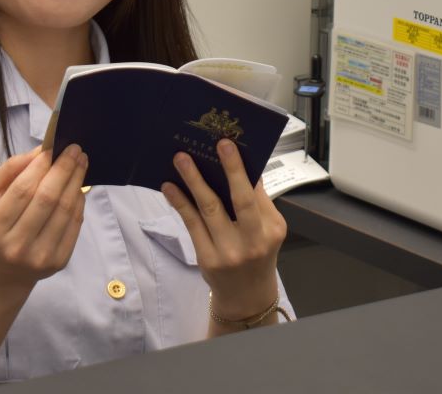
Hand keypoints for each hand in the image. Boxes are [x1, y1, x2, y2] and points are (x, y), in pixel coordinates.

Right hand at [0, 144, 88, 294]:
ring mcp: (39, 257)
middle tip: (75, 149)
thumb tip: (39, 152)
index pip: (22, 189)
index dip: (41, 165)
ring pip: (65, 210)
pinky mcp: (59, 263)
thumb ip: (9, 171)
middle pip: (47, 198)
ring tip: (81, 163)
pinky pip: (75, 225)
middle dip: (64, 169)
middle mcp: (15, 246)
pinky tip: (79, 187)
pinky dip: (79, 201)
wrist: (1, 274)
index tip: (54, 147)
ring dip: (76, 182)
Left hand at [161, 138, 286, 320]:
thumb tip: (246, 167)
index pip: (256, 194)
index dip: (241, 169)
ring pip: (209, 209)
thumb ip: (259, 201)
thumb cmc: (258, 254)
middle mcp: (252, 241)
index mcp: (271, 229)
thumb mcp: (269, 230)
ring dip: (194, 181)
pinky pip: (192, 224)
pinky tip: (170, 187)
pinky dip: (180, 203)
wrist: (246, 296)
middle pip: (239, 201)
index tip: (228, 145)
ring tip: (181, 159)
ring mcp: (228, 252)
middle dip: (228, 170)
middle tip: (216, 145)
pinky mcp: (207, 258)